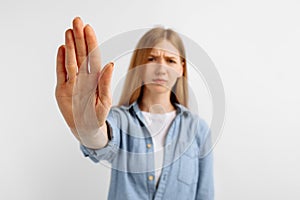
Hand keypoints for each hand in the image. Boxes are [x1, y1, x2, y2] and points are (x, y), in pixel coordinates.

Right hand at [55, 17, 113, 139]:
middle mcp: (83, 77)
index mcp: (95, 79)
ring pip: (70, 60)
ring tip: (69, 31)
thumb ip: (106, 83)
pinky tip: (62, 48)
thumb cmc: (97, 115)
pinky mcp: (62, 88)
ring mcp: (72, 81)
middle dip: (79, 38)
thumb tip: (109, 64)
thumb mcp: (104, 101)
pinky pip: (61, 71)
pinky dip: (60, 60)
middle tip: (77, 21)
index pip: (93, 57)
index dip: (91, 43)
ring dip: (70, 45)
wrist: (86, 128)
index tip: (88, 29)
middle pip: (81, 54)